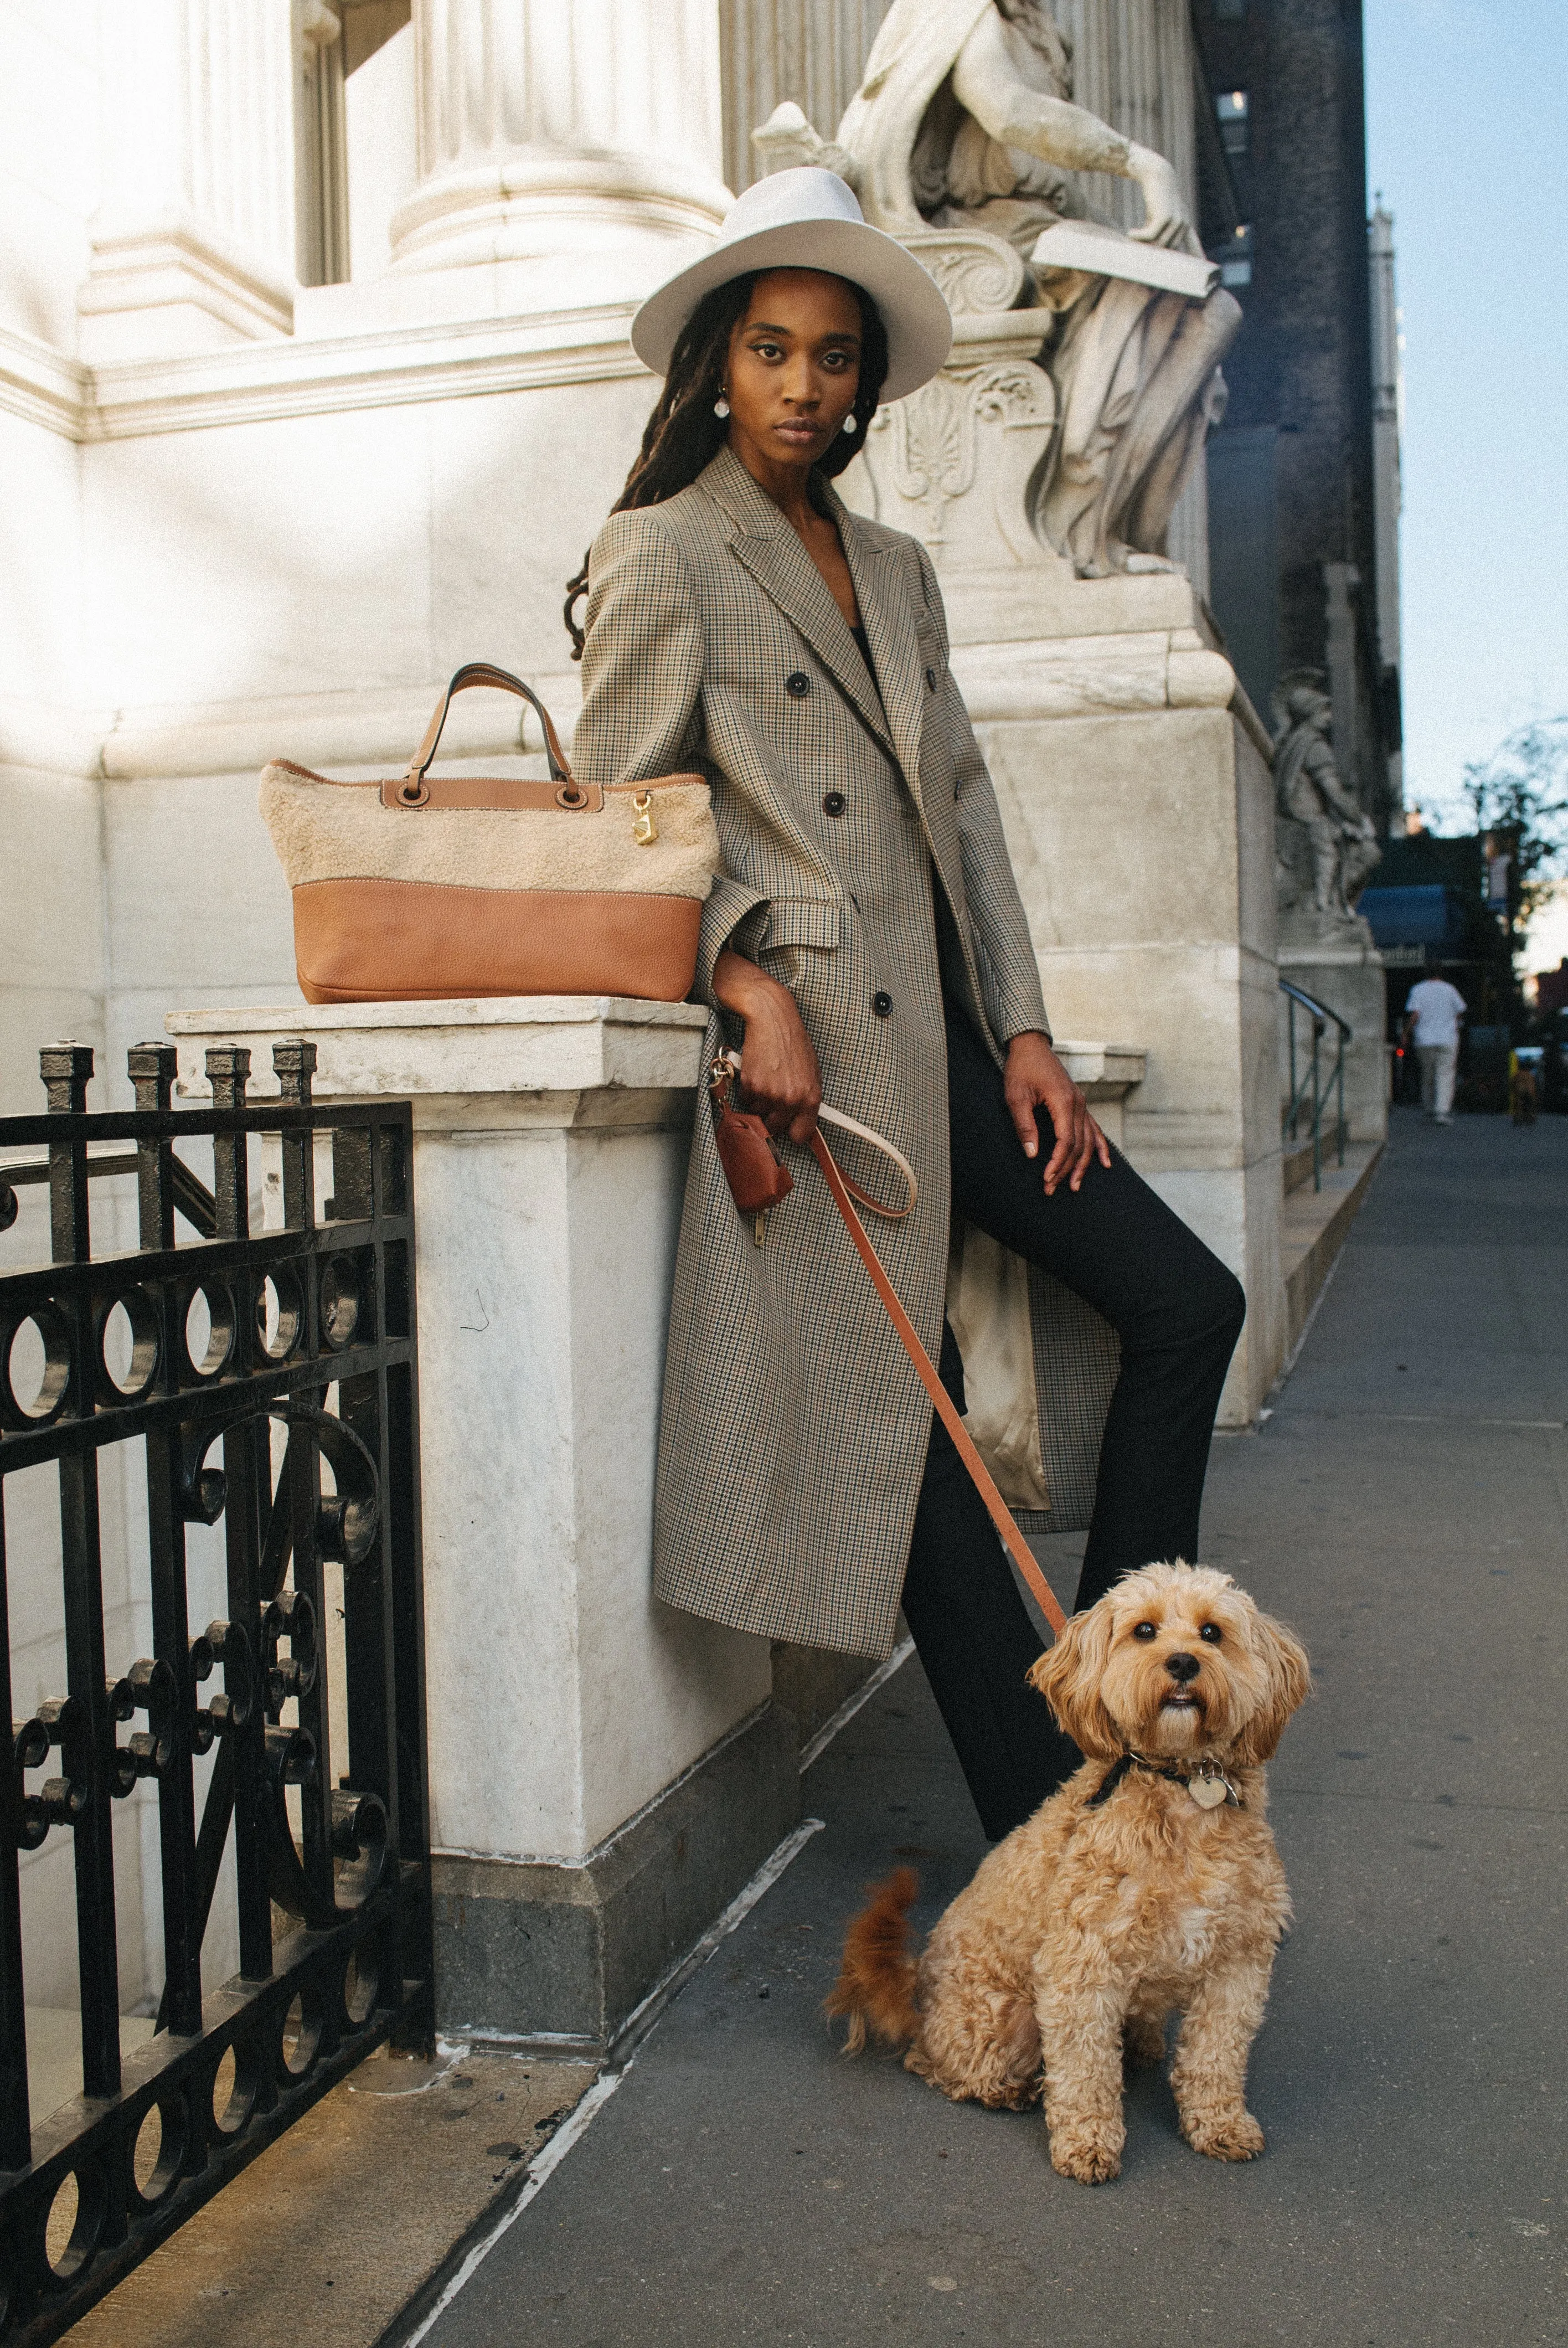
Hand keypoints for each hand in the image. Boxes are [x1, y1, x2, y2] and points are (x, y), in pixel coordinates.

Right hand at [712, 949, 821, 1144]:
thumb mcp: (811, 1070)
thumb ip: (807, 1097)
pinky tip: (756, 1071)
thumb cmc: (793, 1040)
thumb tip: (801, 1120)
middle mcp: (791, 1099)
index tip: (788, 1126)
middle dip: (772, 1115)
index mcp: (811, 1097)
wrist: (772, 1017)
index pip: (801, 1134)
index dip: (792, 1131)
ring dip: (758, 1101)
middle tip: (772, 1096)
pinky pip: (746, 1099)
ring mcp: (770, 1094)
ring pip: (758, 1114)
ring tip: (765, 1078)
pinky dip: (748, 1089)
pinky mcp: (751, 1085)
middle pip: (775, 1128)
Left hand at [1004, 1033, 1110, 1196]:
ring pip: (1088, 1140)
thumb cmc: (1021, 1069)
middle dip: (1066, 1169)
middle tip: (1050, 1189)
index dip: (1058, 1162)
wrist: (1031, 1047)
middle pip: (1078, 1145)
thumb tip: (1032, 1154)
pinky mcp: (1080, 1104)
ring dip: (1082, 1165)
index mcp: (1064, 1101)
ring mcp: (1082, 1104)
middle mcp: (1078, 1104)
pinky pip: (1094, 1129)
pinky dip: (1099, 1147)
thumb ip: (1024, 1125)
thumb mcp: (1015, 1096)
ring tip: (1075, 1186)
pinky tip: (1106, 1163)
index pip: (1066, 1140)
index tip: (1047, 1179)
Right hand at [1126, 145, 1191, 248]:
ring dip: (1142, 243)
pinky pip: (1149, 236)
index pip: (1192, 244)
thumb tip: (1150, 249)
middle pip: (1166, 249)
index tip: (1204, 263)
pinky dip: (1138, 236)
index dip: (1197, 254)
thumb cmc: (1155, 195)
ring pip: (1158, 244)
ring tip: (1130, 238)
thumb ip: (1158, 231)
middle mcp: (1183, 224)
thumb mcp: (1158, 215)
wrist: (1156, 173)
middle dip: (1152, 251)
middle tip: (1135, 248)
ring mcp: (1176, 221)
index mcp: (1185, 224)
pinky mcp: (1164, 217)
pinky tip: (1129, 232)